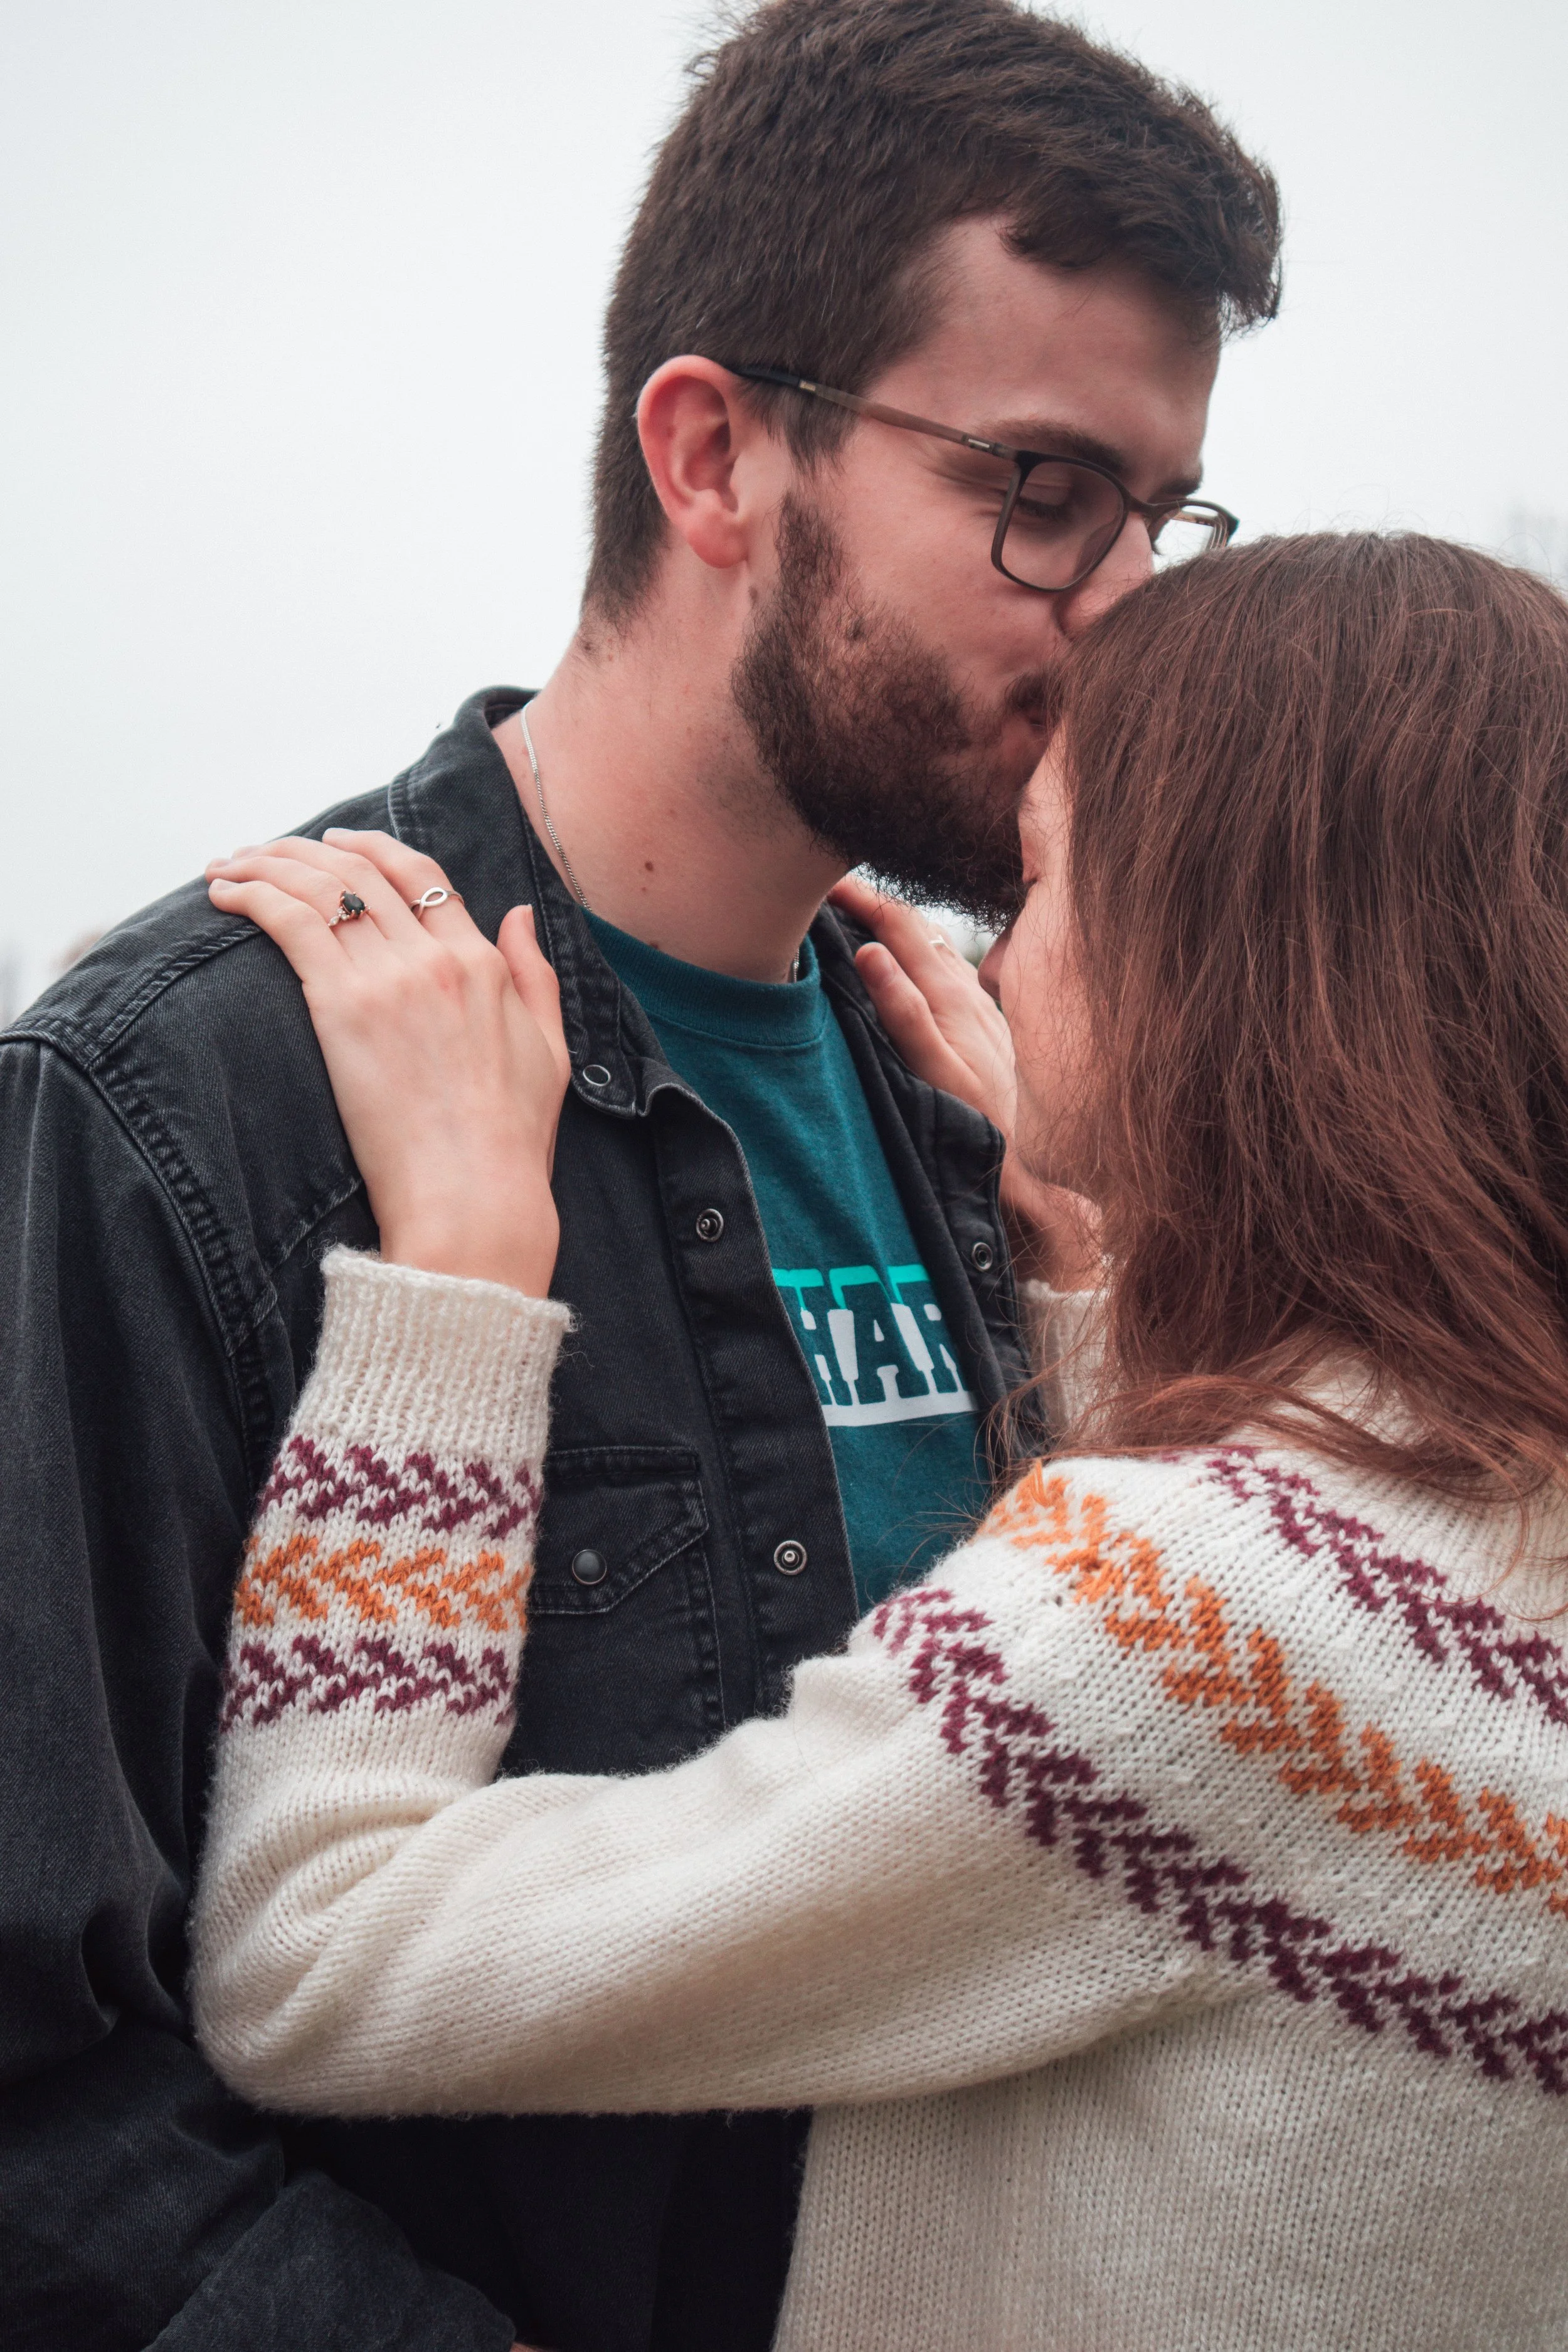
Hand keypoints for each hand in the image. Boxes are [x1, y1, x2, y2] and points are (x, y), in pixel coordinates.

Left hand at [208, 830, 569, 1295]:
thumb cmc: (511, 1142)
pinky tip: (224, 895)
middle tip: (267, 849)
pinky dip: (252, 894)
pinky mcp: (342, 1006)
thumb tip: (520, 913)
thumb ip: (536, 974)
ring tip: (229, 865)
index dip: (373, 848)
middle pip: (362, 871)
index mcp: (483, 964)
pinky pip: (290, 921)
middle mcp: (436, 957)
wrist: (474, 1195)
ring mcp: (389, 978)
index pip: (421, 876)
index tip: (335, 842)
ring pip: (321, 886)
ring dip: (267, 863)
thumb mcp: (550, 1049)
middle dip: (307, 847)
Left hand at [829, 875, 1099, 1289]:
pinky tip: (871, 958)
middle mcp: (970, 1011)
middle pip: (918, 936)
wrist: (1036, 1193)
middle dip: (872, 897)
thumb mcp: (968, 1060)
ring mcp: (966, 1043)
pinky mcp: (956, 1080)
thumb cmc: (993, 1126)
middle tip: (822, 864)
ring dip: (882, 922)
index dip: (881, 901)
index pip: (922, 935)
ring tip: (840, 888)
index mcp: (968, 1003)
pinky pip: (922, 1029)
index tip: (837, 877)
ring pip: (921, 967)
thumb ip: (932, 1016)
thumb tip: (884, 966)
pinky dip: (897, 991)